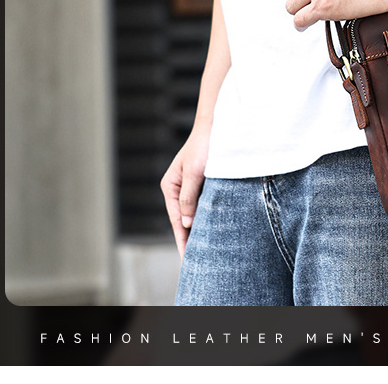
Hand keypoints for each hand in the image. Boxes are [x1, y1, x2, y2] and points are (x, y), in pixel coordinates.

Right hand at [160, 123, 210, 257]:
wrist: (217, 125)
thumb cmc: (204, 145)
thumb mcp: (195, 172)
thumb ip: (189, 198)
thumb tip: (186, 223)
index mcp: (170, 186)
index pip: (177, 220)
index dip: (182, 240)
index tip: (187, 259)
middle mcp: (178, 188)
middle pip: (184, 220)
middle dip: (190, 239)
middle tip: (197, 263)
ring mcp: (190, 186)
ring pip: (194, 213)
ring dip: (200, 228)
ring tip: (206, 251)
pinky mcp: (203, 182)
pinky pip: (203, 204)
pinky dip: (206, 216)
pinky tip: (214, 227)